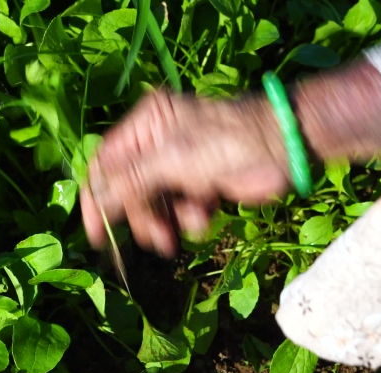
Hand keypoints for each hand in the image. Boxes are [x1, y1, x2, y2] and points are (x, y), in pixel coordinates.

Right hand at [79, 61, 380, 258]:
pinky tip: (205, 217)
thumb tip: (96, 204)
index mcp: (145, 124)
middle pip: (128, 191)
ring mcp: (179, 165)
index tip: (96, 235)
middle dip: (140, 217)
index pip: (104, 164)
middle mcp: (157, 142)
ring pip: (153, 206)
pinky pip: (179, 211)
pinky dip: (189, 220)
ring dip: (164, 224)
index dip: (97, 200)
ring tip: (177, 238)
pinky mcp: (200, 185)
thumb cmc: (226, 143)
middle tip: (155, 239)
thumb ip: (130, 183)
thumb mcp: (171, 161)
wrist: (284, 148)